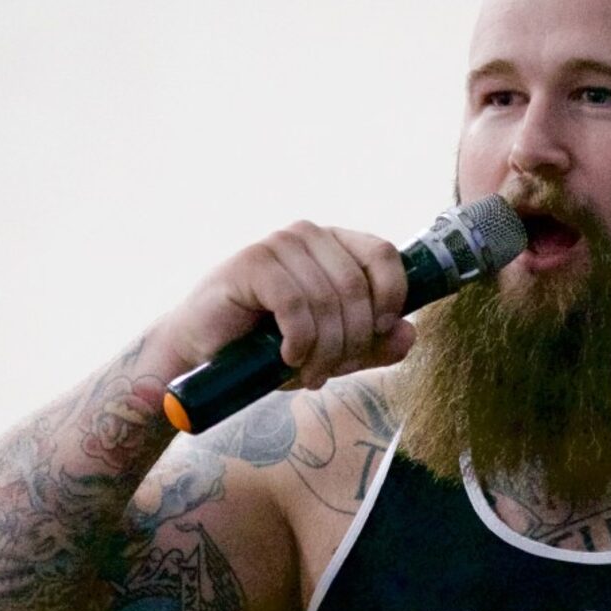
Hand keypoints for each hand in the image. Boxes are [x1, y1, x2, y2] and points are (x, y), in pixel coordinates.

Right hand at [159, 222, 414, 387]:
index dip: (391, 298)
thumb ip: (373, 345)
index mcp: (336, 246)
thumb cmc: (267, 348)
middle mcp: (309, 236)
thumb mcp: (332, 352)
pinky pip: (296, 305)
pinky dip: (299, 341)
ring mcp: (279, 245)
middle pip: (358, 287)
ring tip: (309, 374)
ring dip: (324, 350)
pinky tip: (287, 357)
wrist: (201, 356)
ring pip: (327, 301)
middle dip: (352, 340)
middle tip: (332, 370)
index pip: (384, 256)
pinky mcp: (252, 263)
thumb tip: (409, 334)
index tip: (377, 334)